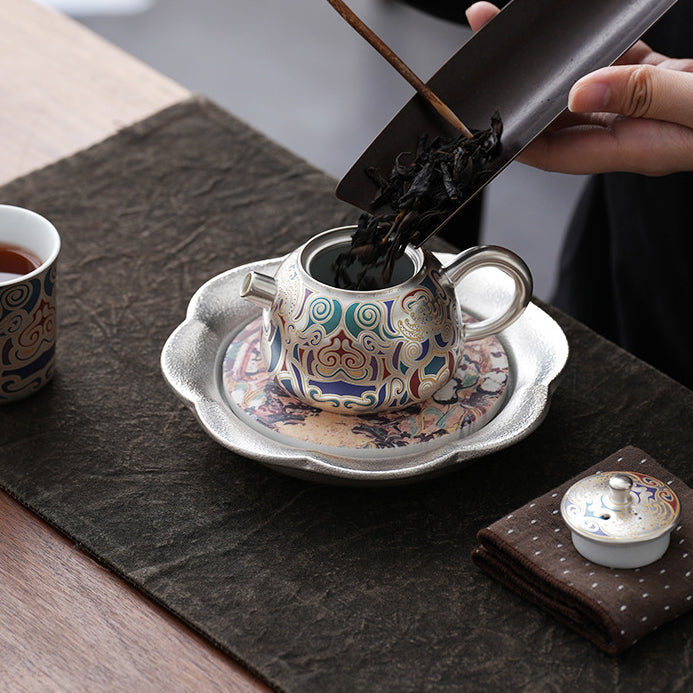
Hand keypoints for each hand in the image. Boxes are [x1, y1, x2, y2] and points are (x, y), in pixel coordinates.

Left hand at [466, 2, 692, 175]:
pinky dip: (597, 48)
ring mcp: (646, 107)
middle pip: (561, 117)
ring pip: (585, 87)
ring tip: (518, 30)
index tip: (485, 118)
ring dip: (555, 64)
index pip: (557, 153)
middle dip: (525, 91)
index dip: (517, 139)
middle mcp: (632, 131)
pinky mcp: (664, 82)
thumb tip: (582, 92)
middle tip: (491, 57)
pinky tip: (579, 32)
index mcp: (635, 148)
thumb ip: (644, 97)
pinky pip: (619, 66)